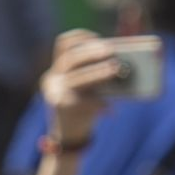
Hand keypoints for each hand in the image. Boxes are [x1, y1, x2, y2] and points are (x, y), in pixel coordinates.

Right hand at [38, 30, 124, 146]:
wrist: (68, 136)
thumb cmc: (83, 106)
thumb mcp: (87, 86)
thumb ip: (97, 72)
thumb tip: (121, 61)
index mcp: (57, 70)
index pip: (63, 44)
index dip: (81, 37)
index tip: (100, 37)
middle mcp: (52, 80)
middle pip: (70, 59)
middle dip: (91, 53)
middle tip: (111, 51)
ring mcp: (55, 94)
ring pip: (77, 78)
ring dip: (98, 73)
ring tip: (116, 70)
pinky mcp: (63, 108)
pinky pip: (84, 101)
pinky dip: (100, 103)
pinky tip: (111, 109)